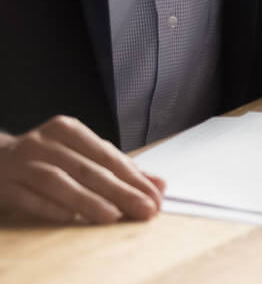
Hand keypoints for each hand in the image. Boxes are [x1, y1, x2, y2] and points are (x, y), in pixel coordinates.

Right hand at [0, 115, 165, 223]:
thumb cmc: (45, 158)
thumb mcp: (80, 155)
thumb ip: (118, 169)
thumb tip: (158, 185)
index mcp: (67, 130)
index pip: (107, 155)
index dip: (134, 177)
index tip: (156, 196)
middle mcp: (44, 143)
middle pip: (88, 169)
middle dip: (121, 191)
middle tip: (145, 209)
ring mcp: (21, 163)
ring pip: (59, 181)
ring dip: (87, 200)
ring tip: (113, 216)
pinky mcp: (3, 185)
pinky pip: (29, 197)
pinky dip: (51, 207)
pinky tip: (71, 218)